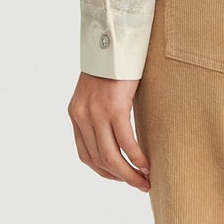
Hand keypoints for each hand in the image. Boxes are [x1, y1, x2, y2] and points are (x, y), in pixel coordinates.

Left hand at [68, 72, 149, 189]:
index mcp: (75, 114)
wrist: (113, 38)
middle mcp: (81, 116)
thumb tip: (118, 130)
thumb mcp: (98, 90)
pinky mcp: (114, 107)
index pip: (86, 154)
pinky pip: (126, 142)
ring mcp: (96, 113)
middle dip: (120, 177)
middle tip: (139, 185)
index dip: (104, 171)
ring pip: (112, 156)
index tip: (121, 176)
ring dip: (129, 174)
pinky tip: (148, 164)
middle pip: (99, 160)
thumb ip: (101, 111)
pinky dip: (137, 157)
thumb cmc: (111, 63)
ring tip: (145, 181)